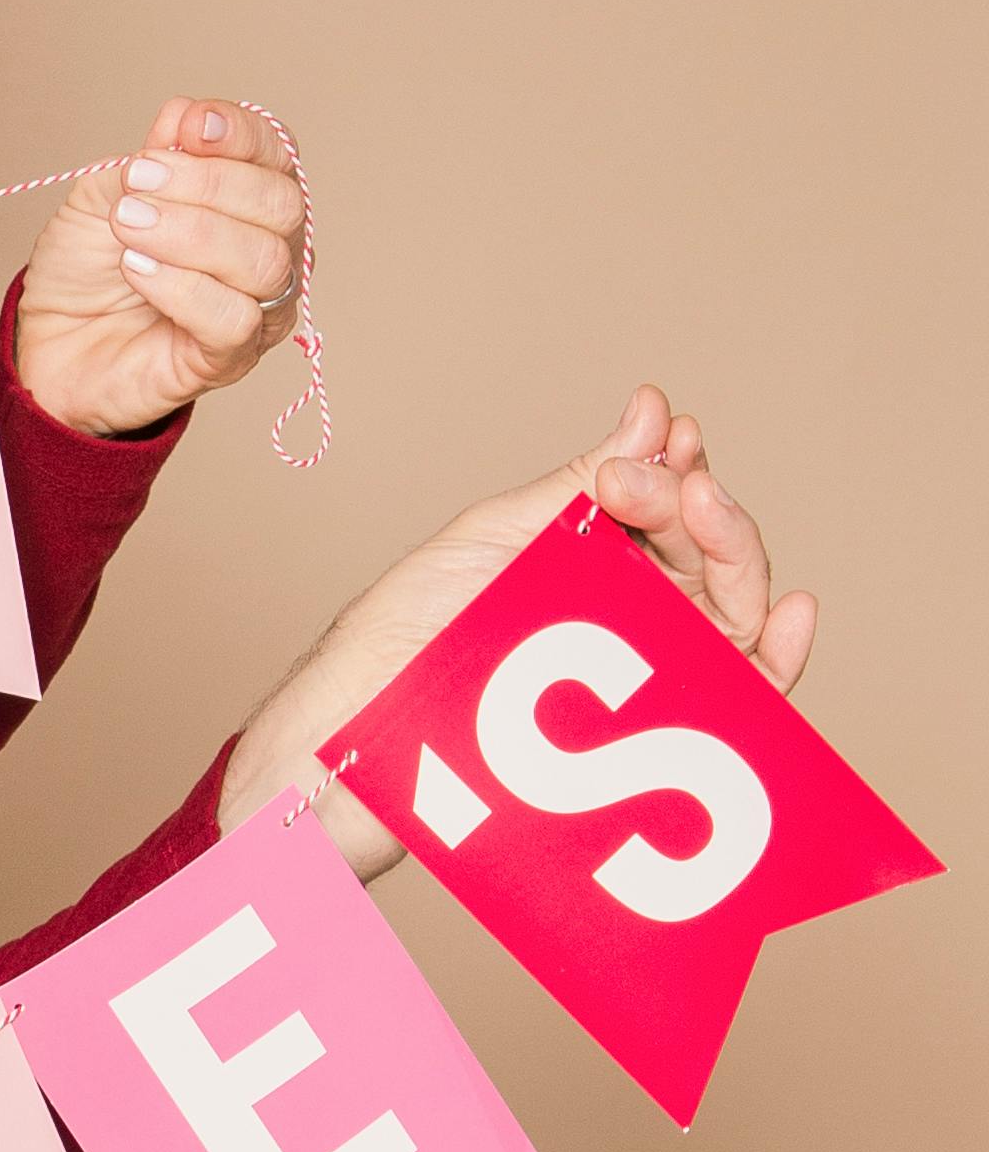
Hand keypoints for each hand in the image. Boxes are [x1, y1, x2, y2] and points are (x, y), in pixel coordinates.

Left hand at [13, 98, 306, 435]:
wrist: (47, 339)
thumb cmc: (86, 268)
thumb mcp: (105, 193)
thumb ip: (150, 158)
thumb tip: (185, 116)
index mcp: (249, 200)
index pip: (276, 154)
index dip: (239, 133)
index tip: (188, 125)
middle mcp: (270, 251)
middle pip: (282, 205)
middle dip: (208, 184)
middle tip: (136, 183)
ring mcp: (258, 308)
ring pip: (264, 261)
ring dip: (188, 233)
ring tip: (126, 225)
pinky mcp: (230, 358)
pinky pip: (235, 319)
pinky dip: (181, 287)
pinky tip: (136, 269)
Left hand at [220, 386, 817, 873]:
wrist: (358, 738)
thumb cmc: (404, 639)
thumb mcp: (491, 539)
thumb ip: (581, 485)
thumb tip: (653, 411)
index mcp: (591, 559)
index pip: (666, 506)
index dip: (677, 468)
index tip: (664, 439)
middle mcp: (630, 615)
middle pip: (709, 554)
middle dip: (703, 505)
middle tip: (675, 480)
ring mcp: (648, 674)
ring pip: (735, 614)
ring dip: (738, 553)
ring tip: (708, 510)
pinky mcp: (656, 740)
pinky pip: (740, 702)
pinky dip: (780, 656)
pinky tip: (792, 611)